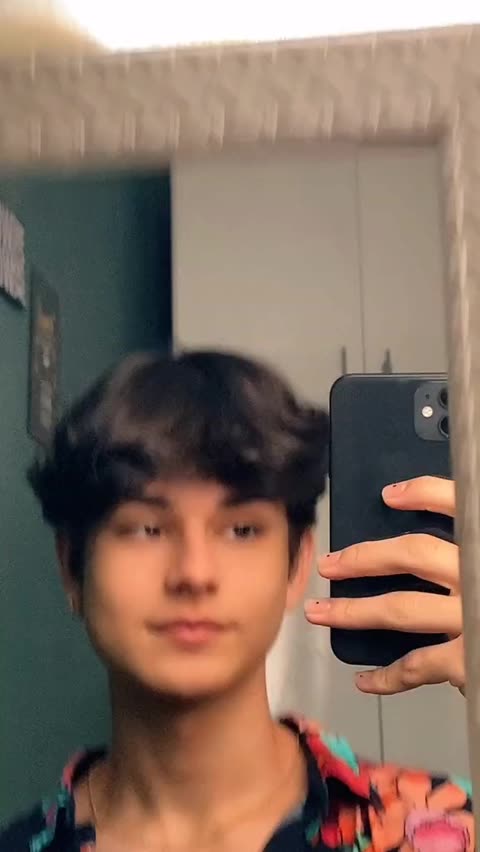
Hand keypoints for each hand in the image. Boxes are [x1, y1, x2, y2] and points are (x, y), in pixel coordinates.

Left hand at [304, 477, 464, 695]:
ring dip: (353, 611)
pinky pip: (418, 666)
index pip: (459, 502)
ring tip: (320, 613)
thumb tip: (438, 540)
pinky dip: (387, 676)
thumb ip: (470, 545)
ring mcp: (472, 619)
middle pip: (413, 554)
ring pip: (400, 609)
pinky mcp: (470, 661)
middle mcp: (478, 575)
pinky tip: (364, 679)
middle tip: (329, 563)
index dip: (423, 493)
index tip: (389, 495)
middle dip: (364, 557)